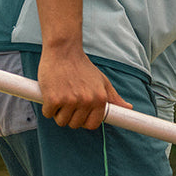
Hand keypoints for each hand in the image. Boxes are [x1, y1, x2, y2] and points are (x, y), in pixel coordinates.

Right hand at [32, 0, 131, 128]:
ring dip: (58, 113)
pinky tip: (50, 94)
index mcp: (100, 99)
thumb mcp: (102, 81)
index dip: (84, 121)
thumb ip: (114, 97)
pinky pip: (48, 114)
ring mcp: (70, 100)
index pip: (92, 125)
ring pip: (61, 121)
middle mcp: (86, 101)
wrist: (64, 50)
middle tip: (67, 101)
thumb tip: (128, 107)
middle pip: (75, 125)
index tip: (79, 114)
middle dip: (69, 116)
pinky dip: (47, 107)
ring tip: (60, 96)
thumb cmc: (82, 67)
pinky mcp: (53, 98)